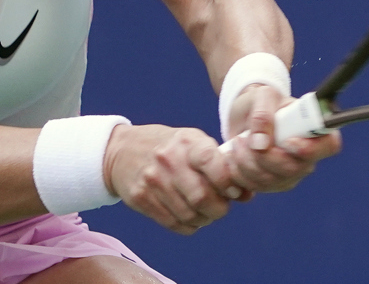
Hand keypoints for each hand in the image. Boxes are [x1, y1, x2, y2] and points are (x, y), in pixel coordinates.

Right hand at [102, 124, 239, 234]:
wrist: (122, 150)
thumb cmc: (169, 147)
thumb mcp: (193, 143)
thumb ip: (221, 165)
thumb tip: (246, 194)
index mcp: (186, 143)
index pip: (212, 163)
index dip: (227, 182)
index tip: (232, 190)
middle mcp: (168, 160)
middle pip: (202, 197)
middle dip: (219, 208)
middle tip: (221, 207)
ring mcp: (152, 181)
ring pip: (189, 215)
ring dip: (204, 219)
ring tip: (205, 211)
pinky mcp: (141, 199)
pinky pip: (173, 224)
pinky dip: (189, 225)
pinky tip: (190, 216)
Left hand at [224, 84, 341, 193]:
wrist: (245, 115)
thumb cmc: (261, 102)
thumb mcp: (262, 95)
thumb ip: (263, 114)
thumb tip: (260, 144)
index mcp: (315, 131)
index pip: (329, 146)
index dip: (310, 149)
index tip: (288, 141)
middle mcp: (307, 158)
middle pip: (292, 170)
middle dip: (263, 157)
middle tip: (244, 139)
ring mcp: (289, 175)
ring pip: (269, 182)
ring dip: (244, 163)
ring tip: (236, 143)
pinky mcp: (270, 184)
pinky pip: (253, 188)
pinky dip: (236, 174)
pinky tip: (232, 157)